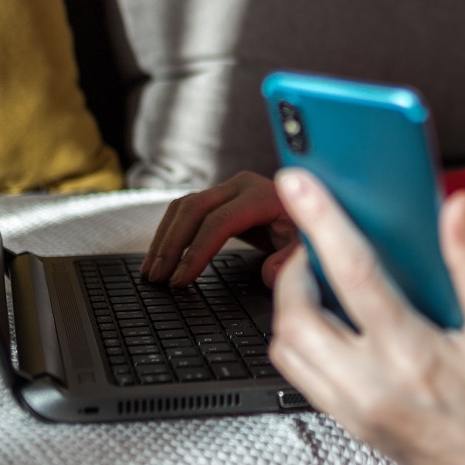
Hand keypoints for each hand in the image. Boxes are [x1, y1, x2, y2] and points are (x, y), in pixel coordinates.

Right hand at [140, 171, 299, 286]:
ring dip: (164, 238)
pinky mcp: (220, 197)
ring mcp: (228, 188)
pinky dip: (170, 231)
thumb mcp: (310, 246)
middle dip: (171, 245)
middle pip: (193, 209)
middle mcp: (242, 185)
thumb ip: (293, 260)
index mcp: (264, 195)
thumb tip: (271, 274)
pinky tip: (160, 255)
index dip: (196, 251)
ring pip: (184, 206)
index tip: (180, 279)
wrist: (314, 211)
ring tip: (151, 271)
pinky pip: (186, 209)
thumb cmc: (311, 230)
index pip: (219, 220)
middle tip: (157, 278)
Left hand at [268, 168, 464, 464]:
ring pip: (288, 353)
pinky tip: (335, 325)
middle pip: (296, 316)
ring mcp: (359, 415)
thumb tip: (458, 206)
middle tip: (315, 243)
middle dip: (294, 269)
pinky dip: (303, 344)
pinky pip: (303, 381)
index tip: (298, 184)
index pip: (352, 274)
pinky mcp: (357, 430)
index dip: (320, 221)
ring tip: (320, 281)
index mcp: (414, 357)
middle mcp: (374, 389)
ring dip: (291, 309)